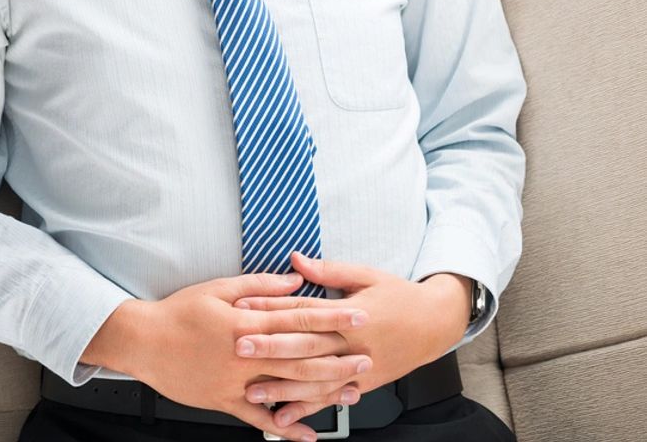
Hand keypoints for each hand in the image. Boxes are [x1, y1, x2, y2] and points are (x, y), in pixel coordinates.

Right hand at [82, 273, 369, 441]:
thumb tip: (294, 281)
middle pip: (301, 355)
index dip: (331, 318)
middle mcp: (245, 353)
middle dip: (337, 356)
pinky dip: (285, 426)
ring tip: (350, 390)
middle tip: (366, 356)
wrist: (142, 341)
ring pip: (287, 387)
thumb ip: (258, 285)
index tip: (358, 316)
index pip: (298, 318)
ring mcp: (236, 380)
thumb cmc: (177, 312)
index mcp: (245, 321)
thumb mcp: (216, 288)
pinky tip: (308, 431)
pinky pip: (259, 417)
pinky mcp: (224, 400)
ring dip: (322, 390)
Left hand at [234, 252, 471, 431]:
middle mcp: (353, 343)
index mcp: (350, 313)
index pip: (304, 310)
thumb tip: (295, 259)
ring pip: (316, 380)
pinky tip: (285, 416)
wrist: (436, 324)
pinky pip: (331, 399)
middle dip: (271, 348)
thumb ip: (328, 271)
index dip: (272, 309)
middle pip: (306, 346)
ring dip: (283, 387)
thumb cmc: (400, 296)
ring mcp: (358, 368)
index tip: (243, 308)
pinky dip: (308, 409)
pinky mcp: (362, 384)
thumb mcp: (366, 275)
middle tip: (240, 348)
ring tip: (253, 392)